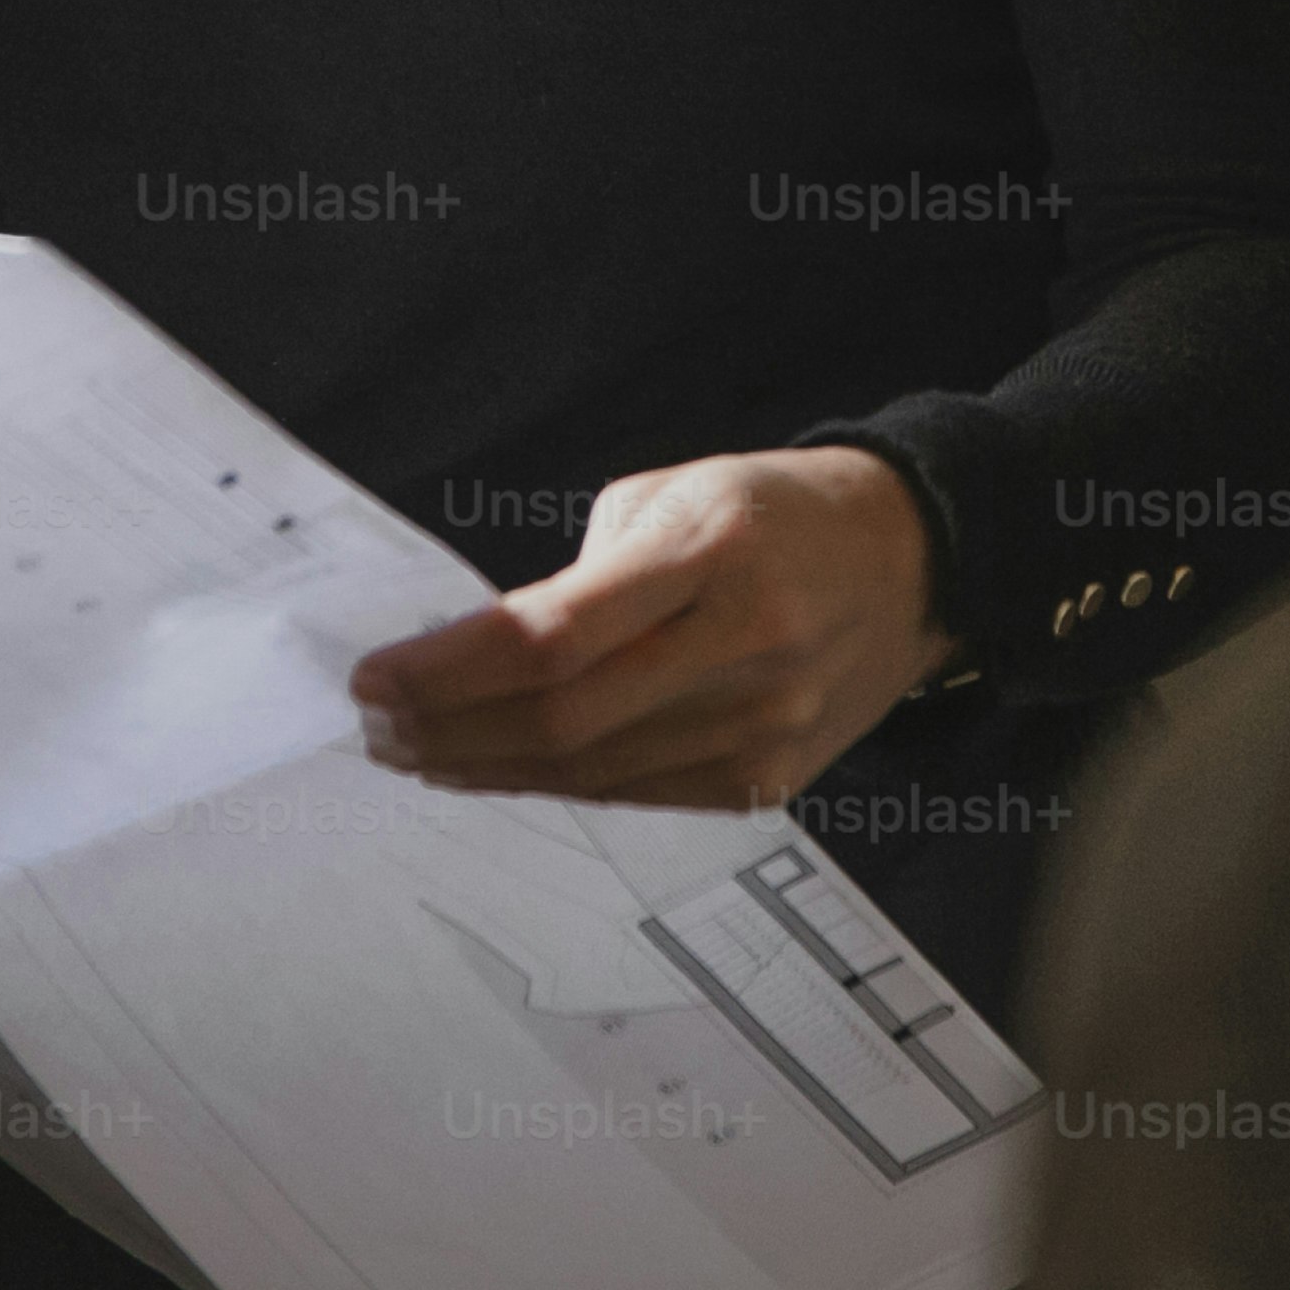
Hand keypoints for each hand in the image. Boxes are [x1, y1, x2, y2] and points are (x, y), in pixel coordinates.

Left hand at [349, 447, 944, 813]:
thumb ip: (579, 581)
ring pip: (592, 771)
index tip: (374, 677)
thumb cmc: (774, 512)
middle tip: (377, 725)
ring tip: (415, 751)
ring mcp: (764, 725)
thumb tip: (479, 662)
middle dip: (448, 731)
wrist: (915, 562)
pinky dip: (556, 783)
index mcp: (713, 551)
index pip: (553, 634)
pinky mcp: (769, 777)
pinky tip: (497, 767)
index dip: (448, 670)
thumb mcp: (674, 495)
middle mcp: (745, 645)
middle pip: (563, 719)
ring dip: (486, 767)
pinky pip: (637, 793)